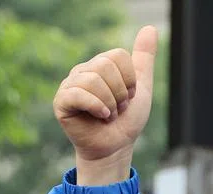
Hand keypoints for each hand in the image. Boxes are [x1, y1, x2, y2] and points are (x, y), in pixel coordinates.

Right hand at [53, 25, 157, 183]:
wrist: (115, 147)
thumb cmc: (126, 120)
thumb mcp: (141, 88)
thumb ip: (144, 59)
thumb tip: (150, 27)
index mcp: (101, 64)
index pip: (118, 56)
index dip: (130, 81)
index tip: (128, 97)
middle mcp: (83, 70)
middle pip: (106, 66)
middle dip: (120, 94)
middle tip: (117, 109)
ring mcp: (70, 84)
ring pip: (94, 80)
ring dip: (110, 104)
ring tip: (108, 115)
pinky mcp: (61, 101)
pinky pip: (79, 94)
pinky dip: (97, 107)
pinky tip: (101, 117)